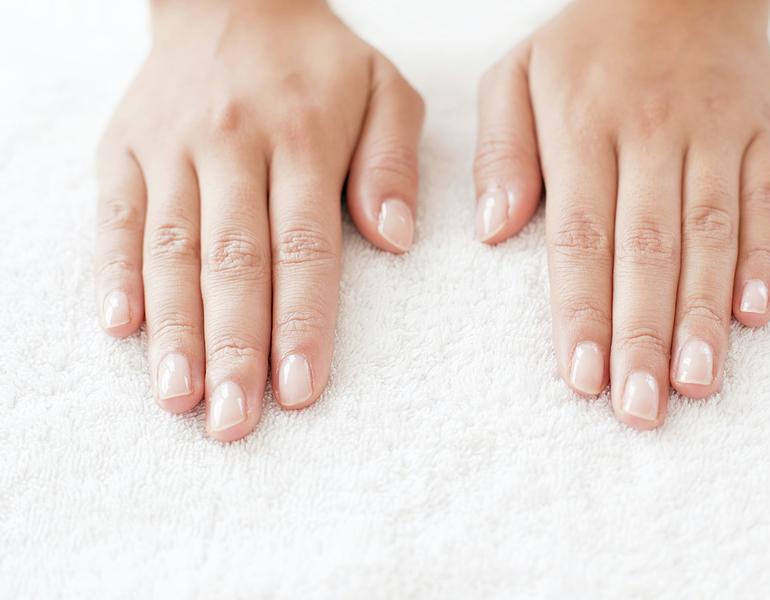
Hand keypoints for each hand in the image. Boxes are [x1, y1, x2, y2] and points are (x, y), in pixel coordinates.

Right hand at [95, 0, 423, 440]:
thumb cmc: (317, 60)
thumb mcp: (385, 90)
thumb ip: (392, 162)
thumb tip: (395, 240)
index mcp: (303, 137)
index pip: (305, 247)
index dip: (301, 322)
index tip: (300, 388)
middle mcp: (232, 146)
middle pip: (233, 262)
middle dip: (234, 348)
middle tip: (235, 422)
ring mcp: (171, 148)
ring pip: (169, 250)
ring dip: (174, 330)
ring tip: (179, 397)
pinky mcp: (125, 148)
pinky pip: (116, 216)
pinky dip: (115, 272)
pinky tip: (120, 328)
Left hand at [473, 0, 769, 427]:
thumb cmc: (586, 43)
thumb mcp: (515, 76)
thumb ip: (502, 152)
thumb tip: (495, 231)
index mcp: (581, 127)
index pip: (580, 237)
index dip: (581, 311)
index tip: (581, 376)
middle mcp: (650, 134)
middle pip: (646, 250)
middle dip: (641, 335)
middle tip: (638, 408)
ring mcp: (715, 135)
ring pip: (710, 236)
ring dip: (702, 316)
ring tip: (693, 384)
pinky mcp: (767, 134)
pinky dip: (767, 259)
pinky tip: (754, 315)